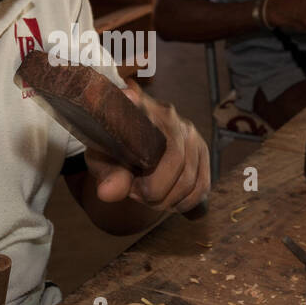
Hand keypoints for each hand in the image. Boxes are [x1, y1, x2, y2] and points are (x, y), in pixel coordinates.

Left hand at [86, 84, 209, 214]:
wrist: (131, 150)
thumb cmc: (114, 152)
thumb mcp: (103, 161)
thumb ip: (107, 175)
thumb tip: (110, 193)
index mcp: (142, 110)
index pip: (146, 112)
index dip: (139, 112)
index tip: (128, 102)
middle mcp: (171, 116)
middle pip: (175, 161)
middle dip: (154, 191)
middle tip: (136, 194)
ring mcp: (191, 134)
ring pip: (190, 180)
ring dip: (167, 200)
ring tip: (148, 196)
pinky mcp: (202, 151)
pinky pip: (201, 187)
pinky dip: (184, 202)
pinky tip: (167, 200)